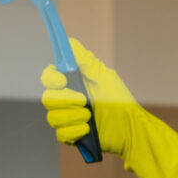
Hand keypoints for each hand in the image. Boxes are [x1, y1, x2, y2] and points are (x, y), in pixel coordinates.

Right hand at [40, 38, 136, 156]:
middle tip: (85, 102)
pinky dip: (75, 132)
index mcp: (73, 83)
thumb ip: (85, 61)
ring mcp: (68, 118)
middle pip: (48, 98)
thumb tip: (69, 42)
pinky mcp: (71, 134)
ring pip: (53, 118)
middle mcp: (67, 99)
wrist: (130, 128)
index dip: (51, 79)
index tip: (63, 82)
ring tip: (91, 118)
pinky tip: (88, 130)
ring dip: (74, 117)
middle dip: (67, 101)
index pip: (49, 77)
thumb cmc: (119, 100)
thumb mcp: (104, 76)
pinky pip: (61, 134)